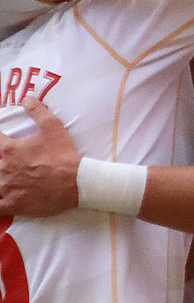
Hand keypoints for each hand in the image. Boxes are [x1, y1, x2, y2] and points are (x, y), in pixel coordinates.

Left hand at [0, 97, 80, 217]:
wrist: (77, 182)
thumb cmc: (64, 155)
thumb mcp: (53, 127)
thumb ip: (37, 111)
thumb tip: (26, 98)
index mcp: (8, 150)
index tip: (2, 143)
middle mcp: (3, 168)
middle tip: (5, 163)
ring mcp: (6, 188)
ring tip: (5, 178)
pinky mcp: (11, 204)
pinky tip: (2, 199)